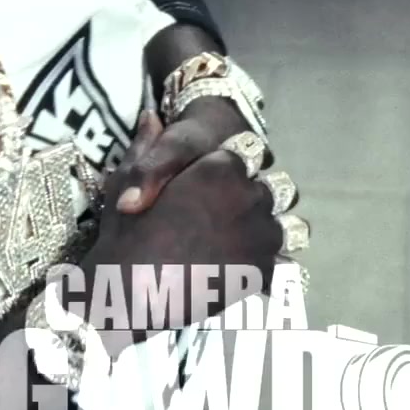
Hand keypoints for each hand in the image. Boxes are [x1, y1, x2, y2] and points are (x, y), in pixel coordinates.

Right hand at [79, 113, 280, 327]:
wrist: (133, 292)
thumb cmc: (126, 233)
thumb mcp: (126, 180)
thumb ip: (148, 147)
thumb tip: (151, 116)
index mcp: (223, 166)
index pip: (246, 155)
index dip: (229, 169)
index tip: (213, 185)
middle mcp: (252, 195)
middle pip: (269, 190)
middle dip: (252, 202)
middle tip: (221, 222)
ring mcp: (262, 234)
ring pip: (283, 226)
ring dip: (267, 233)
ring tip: (239, 249)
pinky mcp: (264, 271)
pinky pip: (282, 266)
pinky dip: (270, 269)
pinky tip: (248, 273)